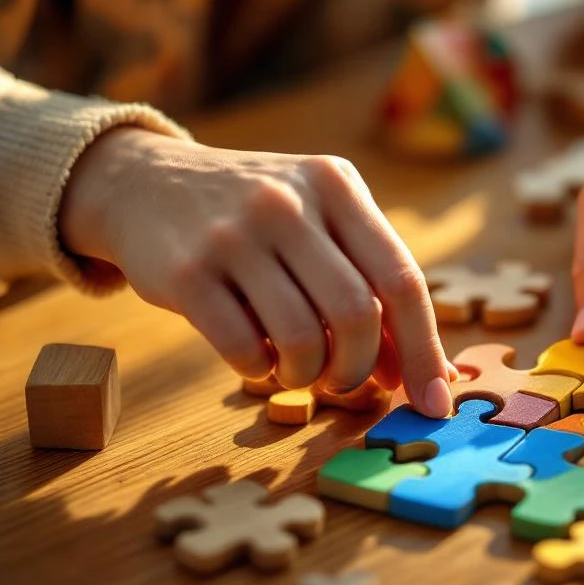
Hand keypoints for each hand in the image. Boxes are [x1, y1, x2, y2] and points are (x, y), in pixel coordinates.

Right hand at [59, 129, 455, 416]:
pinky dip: (259, 371)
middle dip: (358, 369)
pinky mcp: (187, 272)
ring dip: (308, 376)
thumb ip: (371, 286)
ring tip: (297, 369)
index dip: (424, 349)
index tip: (435, 401)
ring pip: (303, 339)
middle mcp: (290, 202)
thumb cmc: (260, 220)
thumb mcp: (321, 226)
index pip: (402, 279)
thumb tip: (423, 372)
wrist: (146, 184)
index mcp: (336, 185)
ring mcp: (235, 235)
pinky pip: (244, 349)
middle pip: (358, 315)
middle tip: (343, 380)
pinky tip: (255, 357)